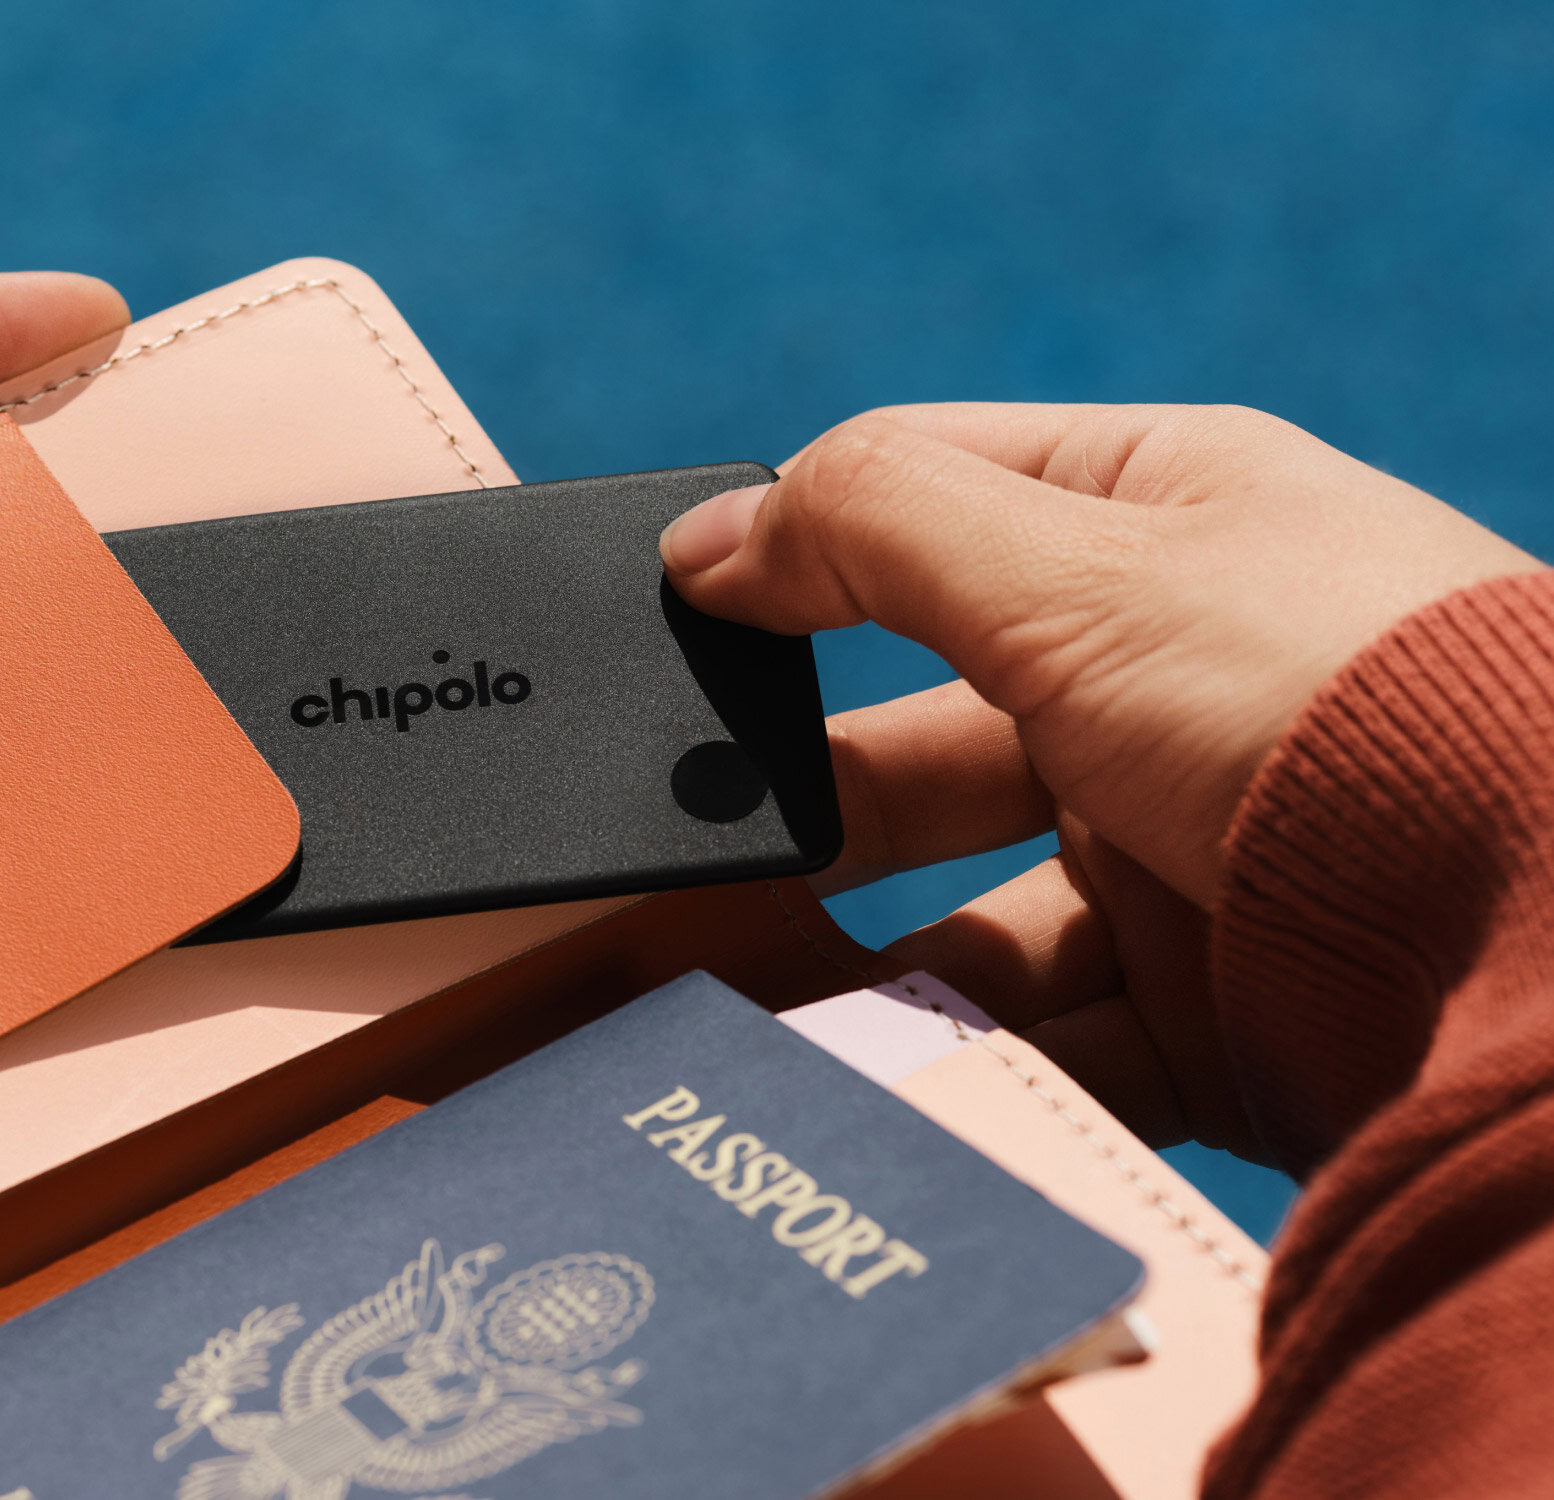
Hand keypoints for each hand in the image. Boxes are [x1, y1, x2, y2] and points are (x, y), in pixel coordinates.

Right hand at [663, 404, 1537, 1153]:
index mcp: (1155, 527)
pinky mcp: (1212, 1012)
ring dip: (864, 956)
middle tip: (692, 856)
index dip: (793, 555)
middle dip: (816, 802)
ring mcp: (1188, 854)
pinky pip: (1049, 1038)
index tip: (674, 615)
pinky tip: (870, 1078)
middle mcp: (1167, 685)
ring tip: (744, 999)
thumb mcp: (1074, 564)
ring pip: (972, 911)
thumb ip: (868, 524)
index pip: (930, 509)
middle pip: (926, 742)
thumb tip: (707, 533)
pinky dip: (960, 1064)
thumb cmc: (1323, 692)